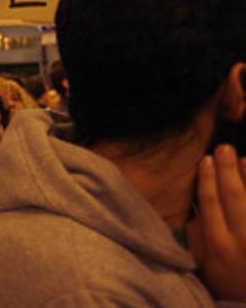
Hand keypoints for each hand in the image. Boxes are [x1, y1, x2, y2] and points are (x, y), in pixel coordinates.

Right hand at [187, 144, 245, 300]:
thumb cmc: (233, 285)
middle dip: (227, 170)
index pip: (211, 205)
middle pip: (233, 197)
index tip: (204, 160)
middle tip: (223, 148)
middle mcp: (242, 238)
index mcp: (219, 245)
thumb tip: (191, 214)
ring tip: (242, 157)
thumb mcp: (207, 269)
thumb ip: (198, 242)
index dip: (207, 181)